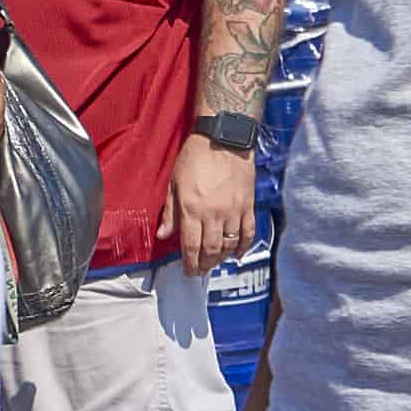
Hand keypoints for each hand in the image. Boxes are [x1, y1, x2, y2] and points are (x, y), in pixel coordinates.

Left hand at [164, 133, 261, 269]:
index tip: (189, 271)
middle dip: (205, 265)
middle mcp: (213, 214)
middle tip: (200, 270)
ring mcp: (233, 211)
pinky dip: (243, 247)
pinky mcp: (248, 205)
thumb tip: (163, 235)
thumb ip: (170, 212)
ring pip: (229, 245)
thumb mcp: (174, 183)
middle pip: (211, 251)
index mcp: (192, 209)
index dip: (190, 264)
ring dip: (221, 258)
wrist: (224, 139)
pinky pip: (248, 233)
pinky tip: (237, 254)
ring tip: (215, 262)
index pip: (191, 247)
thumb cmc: (196, 157)